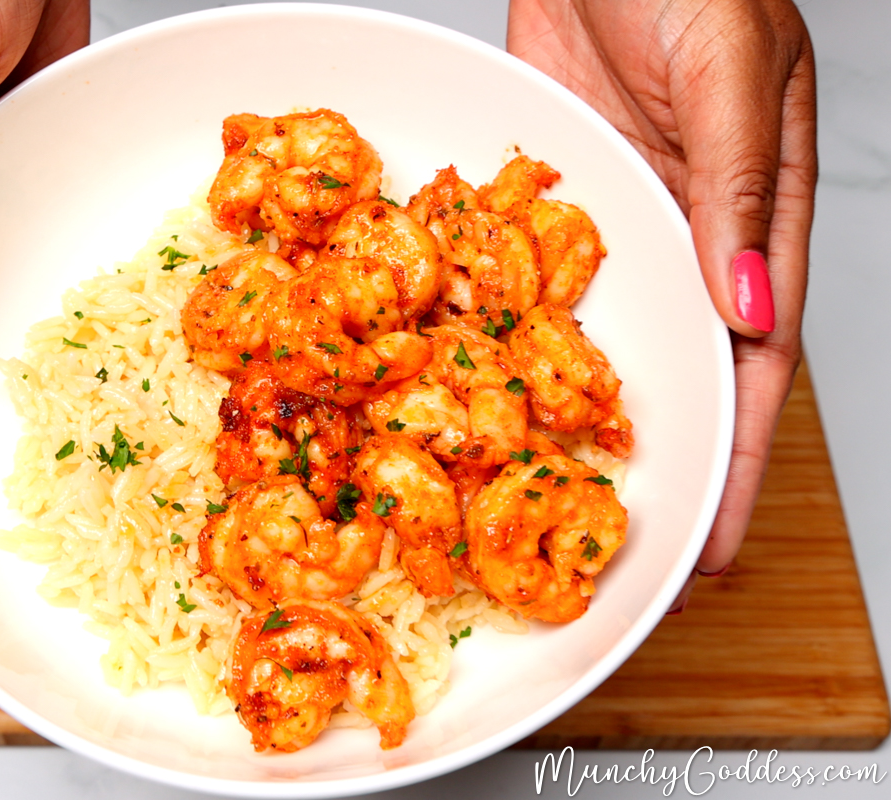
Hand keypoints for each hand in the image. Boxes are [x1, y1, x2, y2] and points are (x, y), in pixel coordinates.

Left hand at [506, 0, 815, 608]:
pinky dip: (508, 336)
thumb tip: (746, 313)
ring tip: (537, 498)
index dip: (733, 466)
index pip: (752, 369)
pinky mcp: (540, 202)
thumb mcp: (729, 76)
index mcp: (751, 220)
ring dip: (569, 417)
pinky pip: (525, 280)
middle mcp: (680, 239)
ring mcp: (608, 227)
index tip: (709, 550)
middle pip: (672, 377)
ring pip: (594, 342)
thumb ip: (732, 195)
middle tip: (613, 556)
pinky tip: (481, 391)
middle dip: (649, 468)